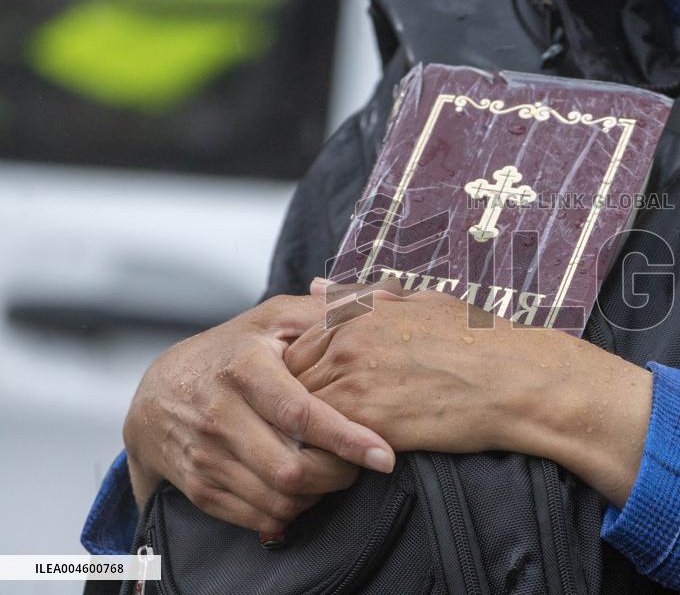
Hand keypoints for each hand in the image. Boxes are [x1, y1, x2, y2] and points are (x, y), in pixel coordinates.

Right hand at [123, 292, 394, 532]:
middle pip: (291, 469)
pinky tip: (302, 489)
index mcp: (243, 369)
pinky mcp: (199, 487)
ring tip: (332, 473)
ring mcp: (205, 455)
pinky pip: (258, 517)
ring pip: (278, 499)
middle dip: (338, 475)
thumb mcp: (273, 319)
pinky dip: (290, 511)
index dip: (346, 438)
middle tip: (358, 463)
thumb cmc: (231, 352)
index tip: (383, 455)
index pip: (300, 413)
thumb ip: (329, 308)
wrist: (156, 394)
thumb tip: (389, 296)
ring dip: (317, 495)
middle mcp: (218, 414)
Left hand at [287, 280, 651, 506]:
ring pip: (301, 413)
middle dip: (297, 403)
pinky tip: (347, 458)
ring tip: (327, 446)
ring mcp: (354, 380)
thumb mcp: (424, 302)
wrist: (515, 379)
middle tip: (314, 424)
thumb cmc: (479, 340)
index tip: (321, 392)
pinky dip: (328, 453)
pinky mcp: (367, 421)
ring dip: (308, 431)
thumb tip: (318, 284)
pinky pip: (324, 442)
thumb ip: (368, 298)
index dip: (304, 374)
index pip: (298, 346)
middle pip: (291, 379)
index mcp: (358, 313)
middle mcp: (348, 342)